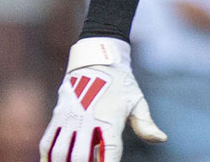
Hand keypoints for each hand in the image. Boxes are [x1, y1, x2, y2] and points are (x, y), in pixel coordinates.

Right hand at [40, 37, 166, 161]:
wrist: (97, 59)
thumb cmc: (120, 83)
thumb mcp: (137, 101)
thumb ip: (145, 124)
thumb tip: (162, 139)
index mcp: (109, 119)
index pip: (110, 150)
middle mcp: (87, 120)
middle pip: (80, 156)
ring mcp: (69, 118)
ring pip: (60, 151)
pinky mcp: (57, 116)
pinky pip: (47, 142)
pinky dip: (48, 156)